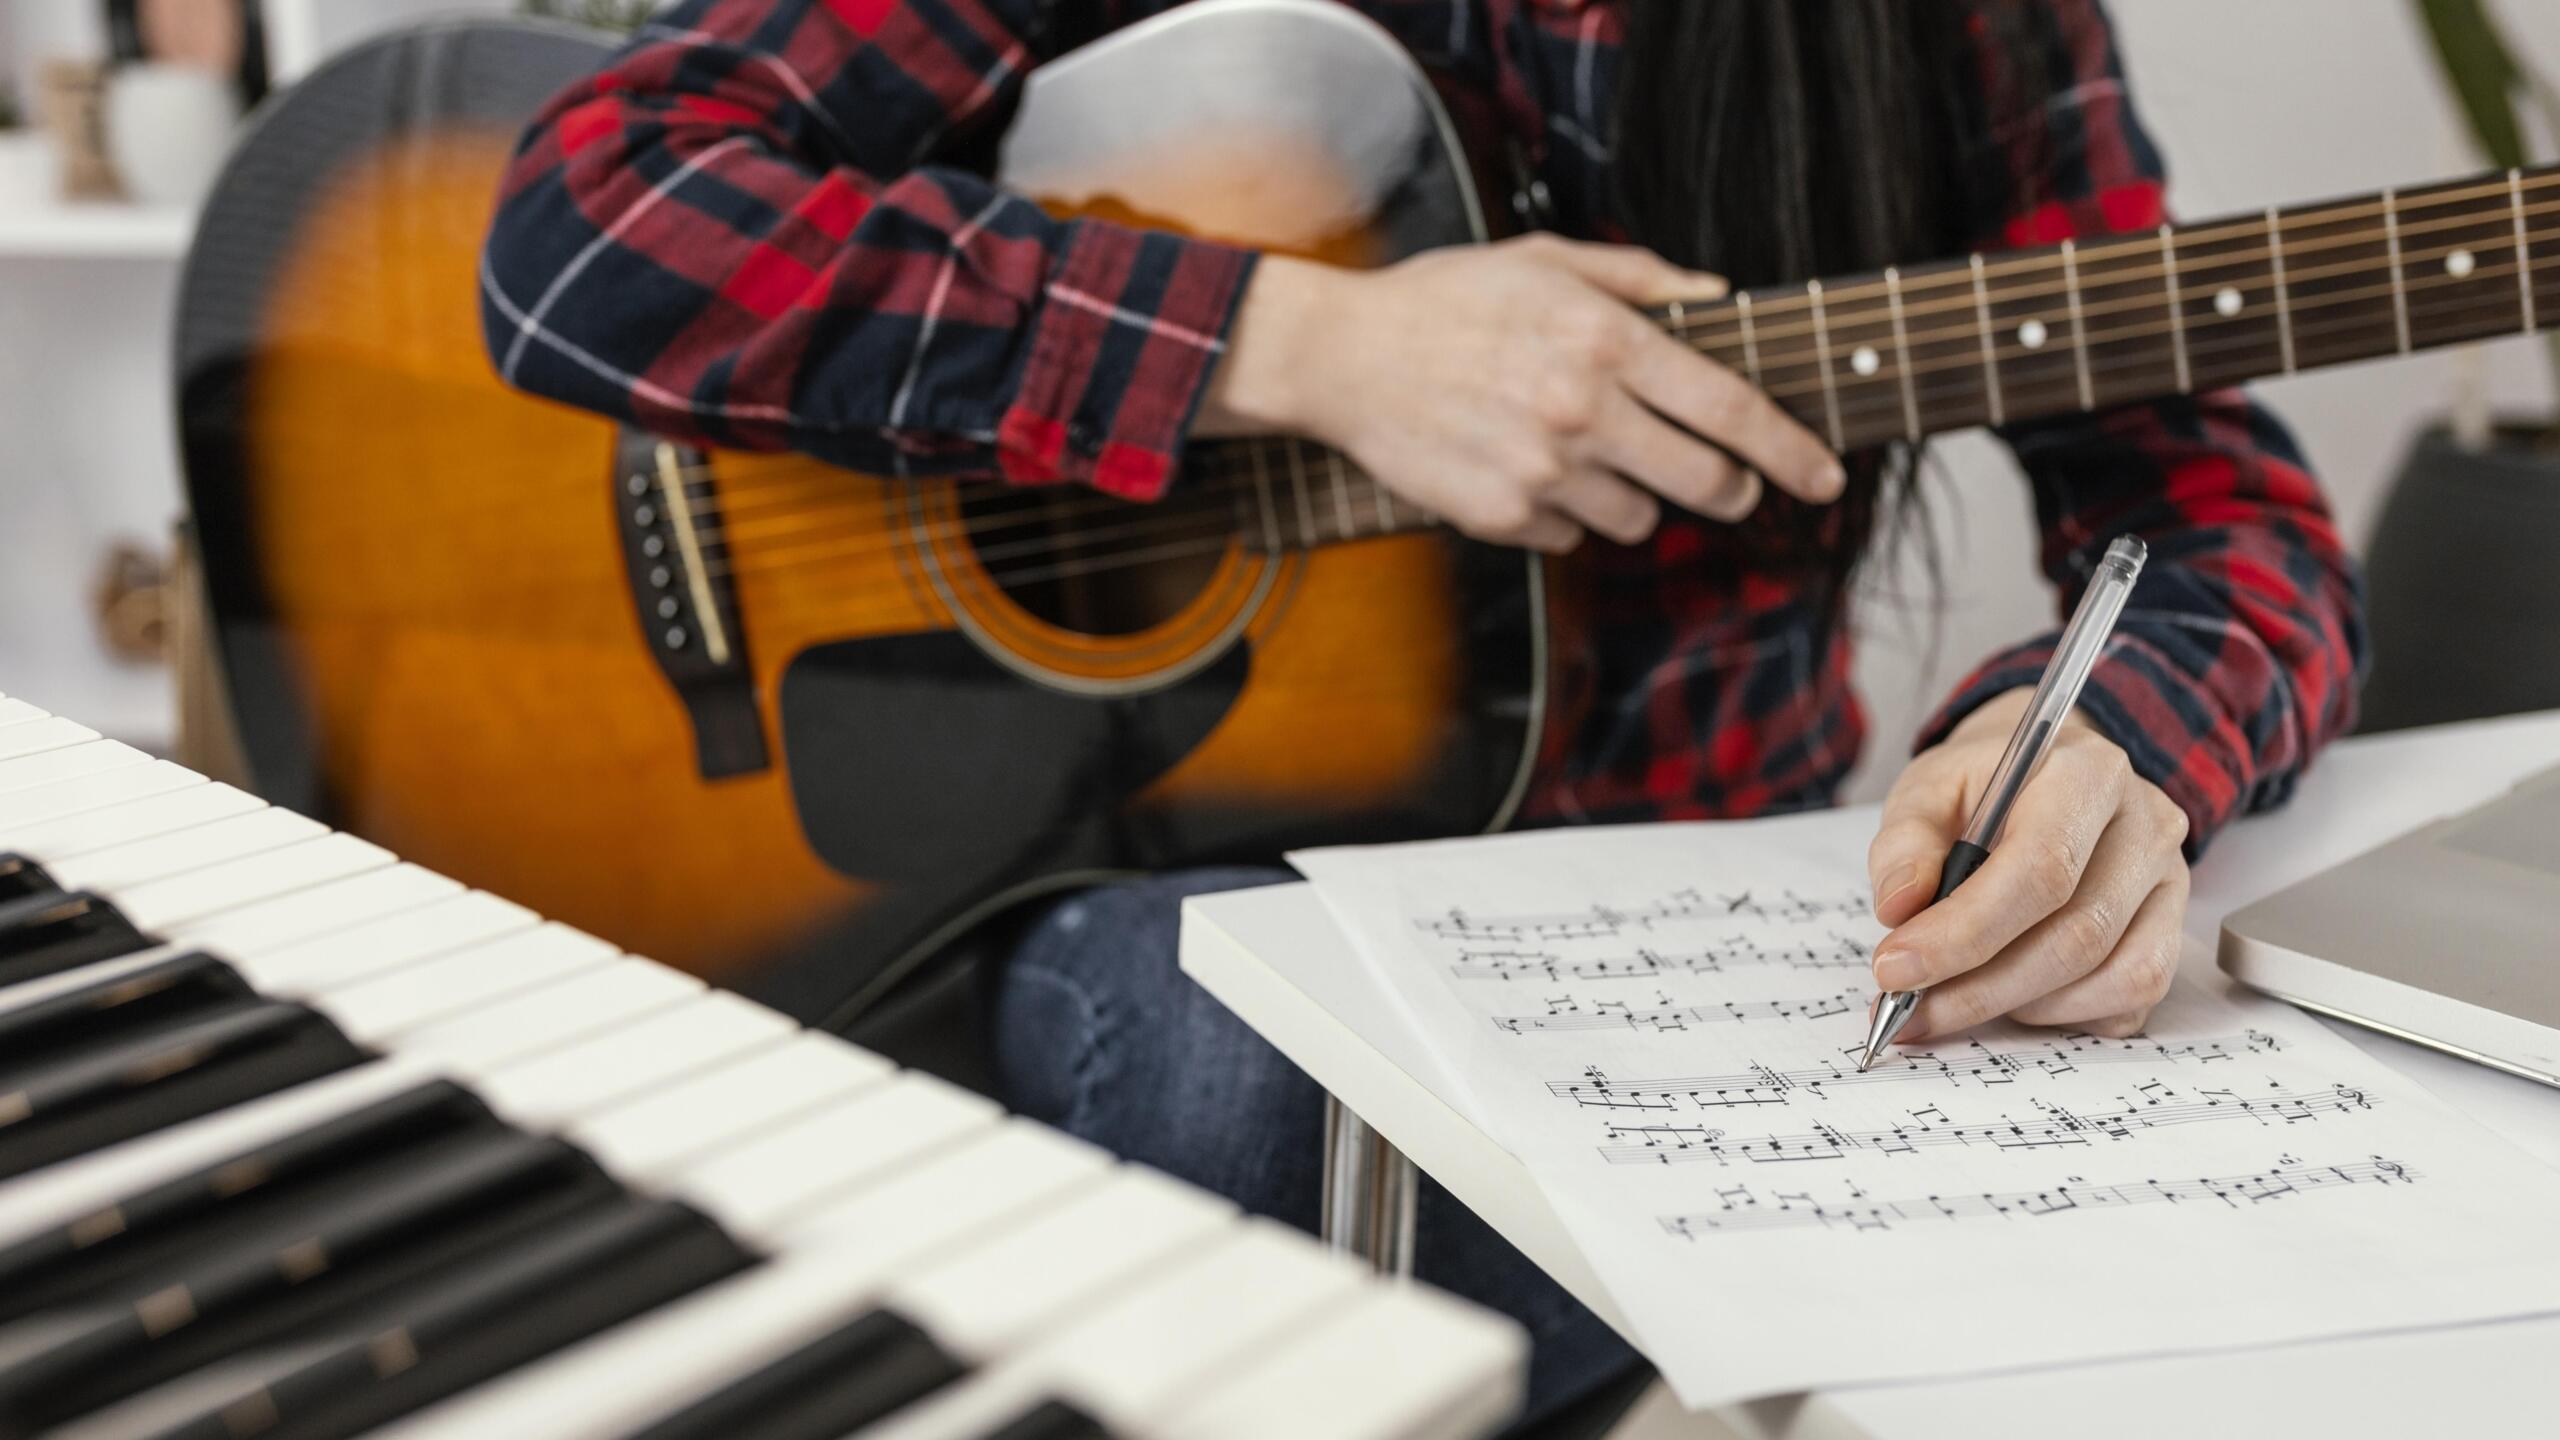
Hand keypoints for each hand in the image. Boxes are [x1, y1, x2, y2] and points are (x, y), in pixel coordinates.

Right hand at [1197, 239, 1844, 552]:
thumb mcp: (1544, 261)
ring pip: (1640, 520)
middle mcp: (1585, 411)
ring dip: (1635, 498)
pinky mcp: (1503, 517)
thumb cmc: (1446, 299)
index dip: (1793, 451)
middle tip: (1726, 482)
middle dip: (1731, 489)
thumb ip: (1640, 280)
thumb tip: (1717, 299)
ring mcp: (1544, 472)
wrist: (1342, 357)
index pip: (1732, 410)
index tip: (1826, 476)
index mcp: (1607, 342)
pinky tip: (1524, 469)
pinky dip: (1565, 514)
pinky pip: (1572, 536)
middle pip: (1706, 483)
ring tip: (1585, 454)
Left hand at [1865, 690, 2191, 1042]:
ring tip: (1949, 1000)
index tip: (1895, 968)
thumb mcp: (1928, 790)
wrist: (2041, 779)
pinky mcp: (2170, 932)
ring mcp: (2169, 884)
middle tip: (1908, 1009)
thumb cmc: (1983, 788)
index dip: (1964, 932)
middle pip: (2077, 935)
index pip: (2041, 869)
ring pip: (2107, 978)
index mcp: (2088, 775)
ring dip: (2016, 1006)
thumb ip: (1905, 844)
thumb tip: (1900, 908)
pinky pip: (2128, 1002)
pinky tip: (2010, 996)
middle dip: (1980, 987)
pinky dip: (2062, 1016)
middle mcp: (2146, 828)